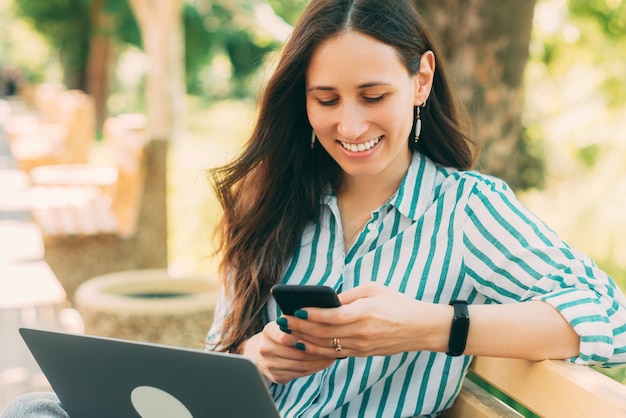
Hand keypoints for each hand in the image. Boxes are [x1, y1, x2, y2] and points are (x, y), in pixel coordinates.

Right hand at [241, 320, 335, 383]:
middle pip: (297, 353)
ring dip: (319, 361)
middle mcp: (265, 350)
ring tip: (332, 355)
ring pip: (301, 365)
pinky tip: (323, 362)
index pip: (287, 336)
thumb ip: (296, 321)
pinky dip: (314, 368)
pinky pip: (300, 374)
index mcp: (267, 332)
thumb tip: (320, 315)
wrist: (259, 353)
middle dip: (317, 351)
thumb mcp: (283, 324)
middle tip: (333, 347)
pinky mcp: (276, 377)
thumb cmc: (278, 334)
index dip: (306, 337)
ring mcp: (270, 366)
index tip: (324, 335)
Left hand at [281, 282, 449, 356]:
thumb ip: (348, 295)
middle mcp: (361, 333)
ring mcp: (361, 347)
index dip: (310, 315)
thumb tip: (326, 301)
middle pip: (323, 334)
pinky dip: (318, 350)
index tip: (294, 310)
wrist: (421, 328)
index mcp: (364, 313)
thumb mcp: (373, 289)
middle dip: (299, 328)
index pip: (330, 317)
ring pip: (326, 347)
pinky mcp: (362, 354)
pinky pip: (335, 354)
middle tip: (282, 322)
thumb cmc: (397, 303)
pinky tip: (305, 343)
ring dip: (304, 341)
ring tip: (288, 334)